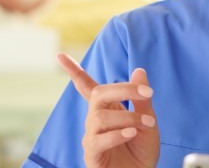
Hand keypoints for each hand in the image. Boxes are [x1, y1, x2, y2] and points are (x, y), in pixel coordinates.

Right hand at [57, 53, 159, 167]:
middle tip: (147, 92)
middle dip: (123, 89)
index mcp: (107, 109)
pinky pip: (98, 140)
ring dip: (128, 117)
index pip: (87, 87)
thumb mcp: (148, 123)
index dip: (74, 71)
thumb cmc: (142, 152)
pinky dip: (116, 134)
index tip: (60, 55)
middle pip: (98, 94)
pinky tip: (130, 134)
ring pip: (100, 117)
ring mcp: (92, 137)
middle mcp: (96, 120)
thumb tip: (139, 70)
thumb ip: (142, 100)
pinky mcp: (92, 154)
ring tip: (146, 125)